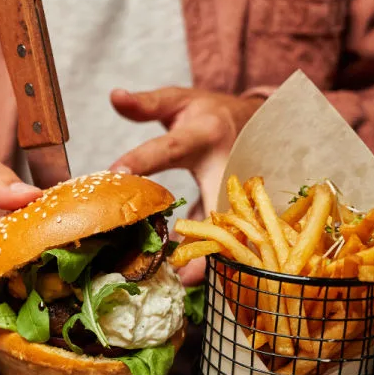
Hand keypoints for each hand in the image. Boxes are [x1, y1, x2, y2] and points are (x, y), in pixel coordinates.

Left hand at [108, 87, 262, 284]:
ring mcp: (241, 188)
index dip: (143, 159)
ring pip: (230, 225)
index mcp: (203, 134)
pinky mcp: (247, 206)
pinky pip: (233, 235)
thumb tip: (115, 95)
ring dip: (209, 254)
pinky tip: (195, 278)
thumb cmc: (207, 114)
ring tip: (182, 279)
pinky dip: (216, 257)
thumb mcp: (179, 101)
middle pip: (212, 198)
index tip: (117, 172)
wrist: (258, 120)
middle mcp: (227, 163)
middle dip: (197, 229)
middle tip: (170, 259)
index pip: (168, 147)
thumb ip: (147, 104)